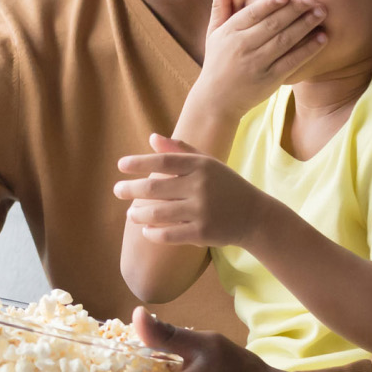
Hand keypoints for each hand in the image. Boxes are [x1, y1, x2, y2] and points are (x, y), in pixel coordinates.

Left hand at [115, 133, 287, 248]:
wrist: (254, 215)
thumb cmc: (226, 186)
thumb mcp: (208, 164)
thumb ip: (180, 150)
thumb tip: (152, 138)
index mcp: (200, 166)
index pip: (163, 162)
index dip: (139, 163)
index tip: (121, 165)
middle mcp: (200, 186)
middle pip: (155, 188)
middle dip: (131, 189)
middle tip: (117, 191)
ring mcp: (201, 210)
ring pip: (158, 213)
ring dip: (138, 214)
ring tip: (130, 214)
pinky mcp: (202, 232)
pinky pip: (169, 234)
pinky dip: (153, 234)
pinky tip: (145, 231)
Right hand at [189, 0, 326, 118]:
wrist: (216, 100)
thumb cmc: (217, 60)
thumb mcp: (214, 31)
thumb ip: (220, 4)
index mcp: (230, 32)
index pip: (252, 14)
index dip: (269, 4)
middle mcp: (243, 47)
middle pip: (272, 25)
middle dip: (294, 9)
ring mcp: (258, 64)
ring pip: (285, 41)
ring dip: (305, 25)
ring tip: (321, 11)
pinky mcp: (270, 80)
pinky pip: (292, 61)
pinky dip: (308, 49)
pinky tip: (322, 37)